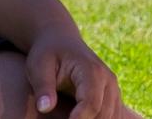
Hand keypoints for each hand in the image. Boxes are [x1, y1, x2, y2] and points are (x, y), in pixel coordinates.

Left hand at [24, 28, 139, 118]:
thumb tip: (44, 108)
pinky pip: (111, 117)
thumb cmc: (47, 53)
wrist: (60, 40)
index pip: (91, 104)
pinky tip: (78, 118)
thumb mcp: (38, 66)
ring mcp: (113, 89)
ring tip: (67, 118)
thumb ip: (43, 87)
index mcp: (91, 71)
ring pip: (110, 117)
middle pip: (103, 114)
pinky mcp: (113, 97)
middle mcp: (108, 80)